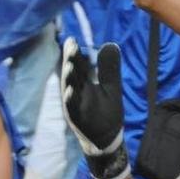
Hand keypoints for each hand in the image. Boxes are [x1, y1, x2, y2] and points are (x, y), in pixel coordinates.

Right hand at [60, 39, 129, 178]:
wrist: (106, 139)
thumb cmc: (106, 112)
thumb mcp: (111, 87)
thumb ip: (108, 68)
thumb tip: (110, 44)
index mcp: (84, 84)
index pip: (79, 66)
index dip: (75, 54)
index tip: (72, 40)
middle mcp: (76, 92)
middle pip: (72, 74)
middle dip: (70, 60)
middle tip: (70, 46)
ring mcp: (75, 106)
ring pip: (69, 89)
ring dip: (68, 78)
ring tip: (69, 65)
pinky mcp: (77, 118)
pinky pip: (72, 108)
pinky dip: (70, 99)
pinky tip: (70, 90)